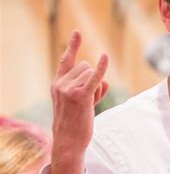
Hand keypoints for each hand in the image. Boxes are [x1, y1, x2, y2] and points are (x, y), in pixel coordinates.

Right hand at [50, 31, 108, 173]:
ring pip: (93, 74)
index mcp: (58, 83)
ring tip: (89, 104)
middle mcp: (61, 83)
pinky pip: (94, 77)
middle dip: (93, 80)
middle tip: (87, 101)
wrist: (68, 141)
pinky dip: (101, 67)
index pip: (66, 60)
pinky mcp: (81, 96)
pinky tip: (105, 57)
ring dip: (98, 88)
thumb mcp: (78, 101)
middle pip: (87, 67)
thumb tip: (106, 80)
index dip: (73, 46)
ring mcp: (70, 89)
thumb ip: (90, 88)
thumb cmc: (75, 121)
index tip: (78, 32)